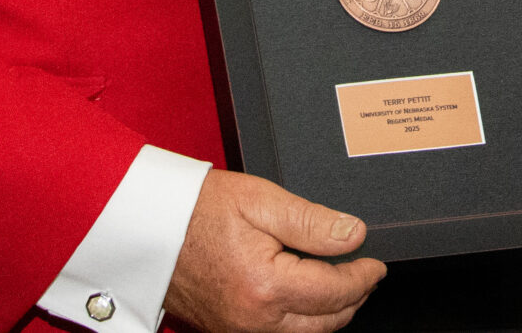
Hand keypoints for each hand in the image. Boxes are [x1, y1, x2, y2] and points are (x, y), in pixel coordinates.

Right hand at [163, 170, 385, 332]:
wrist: (144, 226)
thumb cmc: (196, 208)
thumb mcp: (261, 201)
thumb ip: (312, 222)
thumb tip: (354, 235)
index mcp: (266, 286)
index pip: (335, 292)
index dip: (364, 277)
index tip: (377, 264)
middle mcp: (252, 319)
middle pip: (325, 323)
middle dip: (353, 300)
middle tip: (366, 275)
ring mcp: (237, 330)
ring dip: (328, 314)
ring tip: (342, 285)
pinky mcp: (224, 330)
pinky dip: (299, 321)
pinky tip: (305, 297)